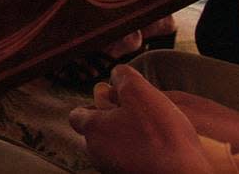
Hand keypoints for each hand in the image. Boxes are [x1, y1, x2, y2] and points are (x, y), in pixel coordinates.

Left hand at [69, 65, 211, 173]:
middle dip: (113, 120)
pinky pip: (127, 161)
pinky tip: (158, 150)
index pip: (78, 115)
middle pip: (97, 130)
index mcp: (92, 130)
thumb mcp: (139, 92)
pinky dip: (138, 153)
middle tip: (138, 114)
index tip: (113, 101)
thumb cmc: (160, 136)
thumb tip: (116, 73)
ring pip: (113, 146)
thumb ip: (123, 77)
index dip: (93, 104)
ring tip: (152, 132)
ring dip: (127, 136)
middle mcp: (96, 154)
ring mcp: (111, 170)